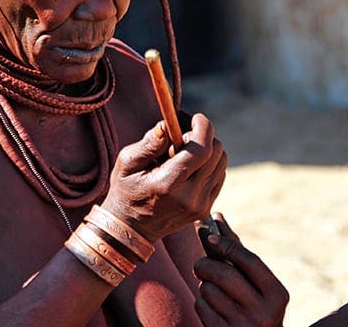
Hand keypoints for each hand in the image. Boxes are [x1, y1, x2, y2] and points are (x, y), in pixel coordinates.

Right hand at [101, 113, 226, 242]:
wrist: (130, 230)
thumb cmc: (126, 191)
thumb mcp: (127, 163)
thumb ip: (149, 143)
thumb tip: (167, 125)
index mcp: (169, 184)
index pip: (202, 149)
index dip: (203, 127)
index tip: (194, 118)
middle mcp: (190, 197)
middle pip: (216, 152)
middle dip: (202, 136)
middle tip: (181, 137)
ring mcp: (201, 206)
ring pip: (221, 163)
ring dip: (207, 150)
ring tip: (183, 155)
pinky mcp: (206, 210)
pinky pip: (220, 175)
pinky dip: (209, 164)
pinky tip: (189, 168)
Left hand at [194, 213, 288, 326]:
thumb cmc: (253, 305)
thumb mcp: (255, 283)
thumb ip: (237, 252)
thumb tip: (216, 217)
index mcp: (277, 294)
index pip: (249, 260)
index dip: (227, 244)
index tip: (208, 234)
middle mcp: (264, 311)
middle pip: (224, 274)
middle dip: (206, 264)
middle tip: (200, 264)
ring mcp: (245, 325)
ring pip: (209, 289)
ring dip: (204, 285)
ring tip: (212, 290)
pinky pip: (201, 306)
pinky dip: (201, 302)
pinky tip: (211, 307)